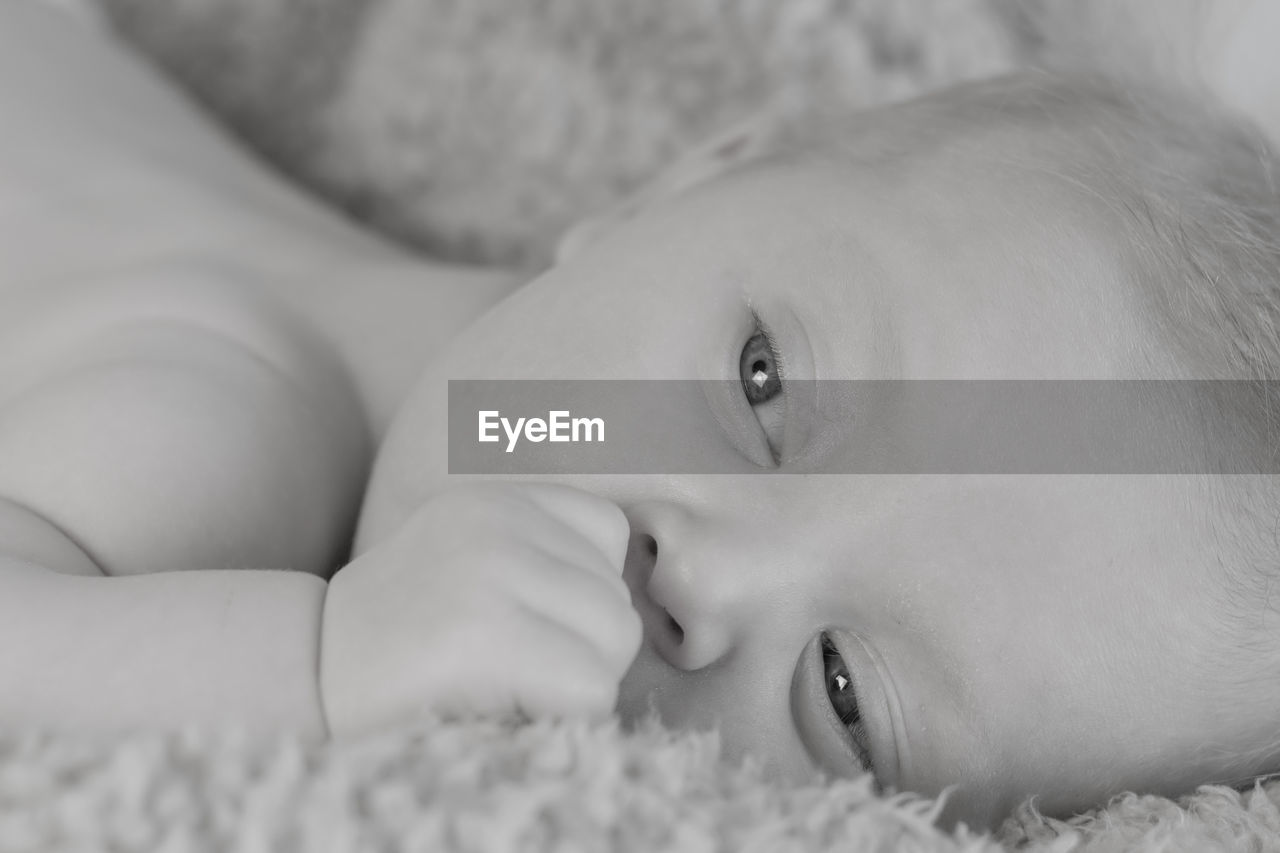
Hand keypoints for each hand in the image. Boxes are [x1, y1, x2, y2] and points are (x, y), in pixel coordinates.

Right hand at [319, 483, 640, 735]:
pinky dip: (561, 718)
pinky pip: (591, 690)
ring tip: (500, 684)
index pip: (610, 534)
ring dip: (573, 685)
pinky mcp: (485, 635)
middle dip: (581, 651)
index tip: (524, 623)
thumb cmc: (400, 638)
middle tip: (506, 668)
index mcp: (497, 497)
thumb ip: (543, 554)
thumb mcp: (469, 560)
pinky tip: (500, 707)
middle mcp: (498, 519)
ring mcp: (491, 571)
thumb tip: (648, 585)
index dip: (581, 595)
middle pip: (618, 601)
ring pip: (614, 646)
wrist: (297, 680)